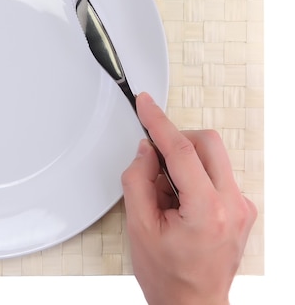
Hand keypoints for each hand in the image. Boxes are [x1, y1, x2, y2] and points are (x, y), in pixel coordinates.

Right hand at [122, 93, 256, 304]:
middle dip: (177, 141)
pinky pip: (217, 174)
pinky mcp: (241, 209)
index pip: (181, 151)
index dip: (159, 122)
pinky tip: (179, 204)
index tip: (146, 104)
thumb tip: (146, 151)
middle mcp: (233, 205)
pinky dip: (194, 177)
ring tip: (166, 196)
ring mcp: (241, 207)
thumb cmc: (168, 276)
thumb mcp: (139, 227)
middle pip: (207, 144)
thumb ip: (138, 181)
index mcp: (207, 210)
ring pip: (213, 157)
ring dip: (184, 162)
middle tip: (153, 162)